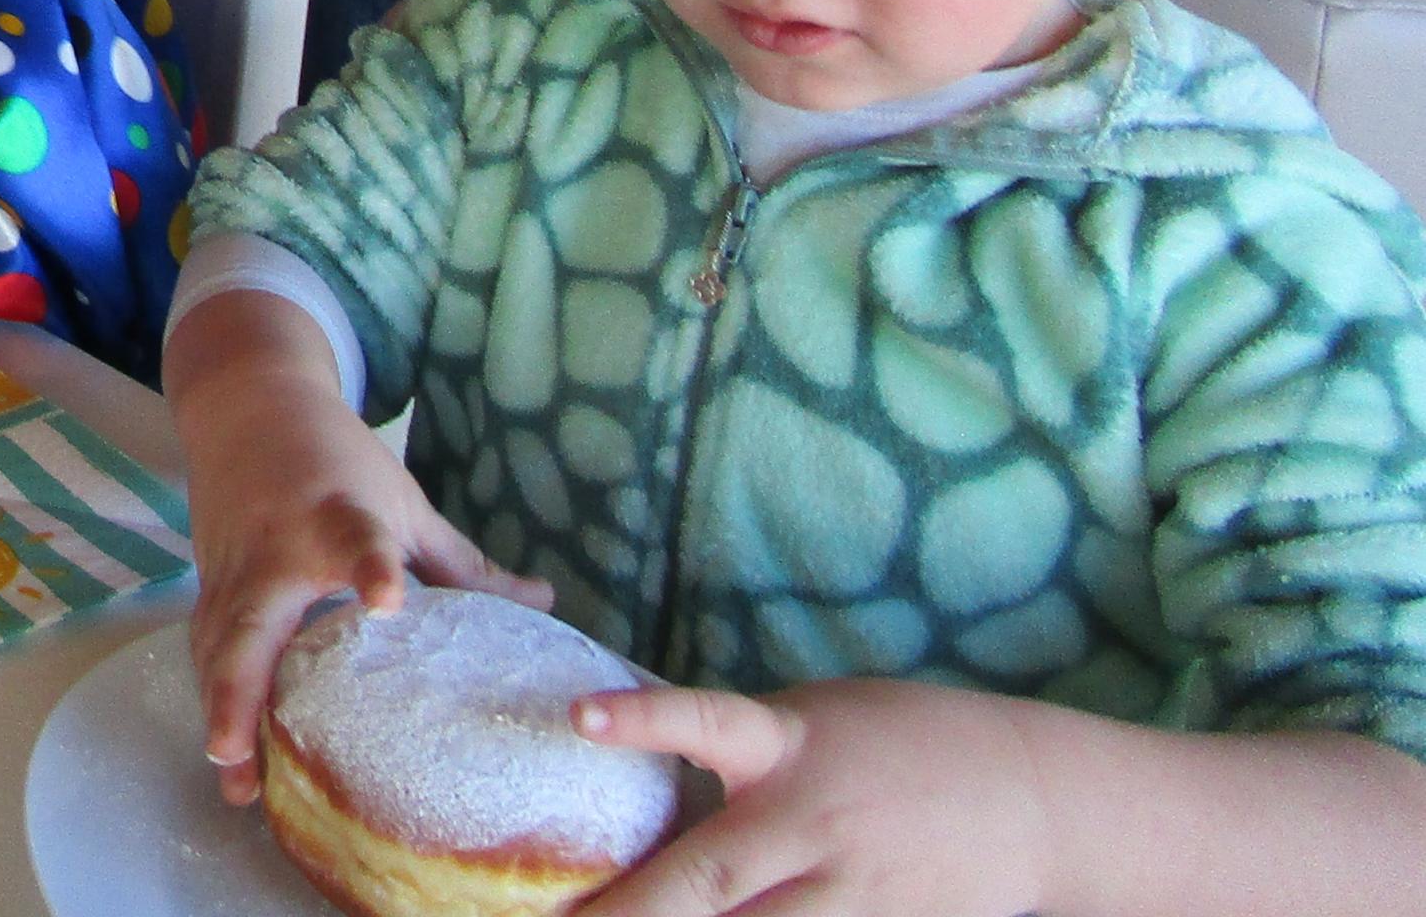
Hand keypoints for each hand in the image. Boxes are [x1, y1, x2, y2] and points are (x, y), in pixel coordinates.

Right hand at [165, 293, 548, 798]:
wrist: (248, 404)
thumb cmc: (336, 455)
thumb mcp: (404, 501)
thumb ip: (463, 563)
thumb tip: (544, 604)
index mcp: (337, 518)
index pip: (359, 544)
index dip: (372, 570)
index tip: (388, 599)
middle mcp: (276, 548)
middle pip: (252, 619)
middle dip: (239, 686)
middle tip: (236, 750)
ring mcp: (233, 567)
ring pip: (218, 642)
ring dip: (221, 707)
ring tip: (233, 778)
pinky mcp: (210, 580)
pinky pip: (208, 643)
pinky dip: (215, 693)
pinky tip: (228, 750)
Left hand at [573, 677, 1061, 916]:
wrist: (1034, 801)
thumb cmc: (900, 741)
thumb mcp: (813, 718)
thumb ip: (737, 743)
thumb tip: (636, 744)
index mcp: (790, 748)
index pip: (708, 724)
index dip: (644, 720)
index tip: (579, 716)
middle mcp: (813, 825)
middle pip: (710, 879)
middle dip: (630, 911)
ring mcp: (850, 895)